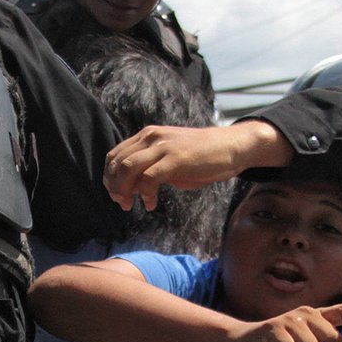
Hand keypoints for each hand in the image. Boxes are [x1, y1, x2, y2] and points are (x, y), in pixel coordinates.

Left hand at [103, 121, 292, 211]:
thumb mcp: (171, 158)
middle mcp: (151, 137)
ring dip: (124, 190)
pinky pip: (149, 178)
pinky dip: (145, 195)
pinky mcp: (175, 159)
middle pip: (117, 162)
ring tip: (131, 205)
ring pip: (127, 168)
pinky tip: (151, 204)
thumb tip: (131, 187)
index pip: (115, 155)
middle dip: (114, 186)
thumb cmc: (202, 156)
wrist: (231, 146)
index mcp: (148, 136)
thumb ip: (150, 168)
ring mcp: (163, 147)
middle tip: (122, 203)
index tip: (116, 195)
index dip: (110, 177)